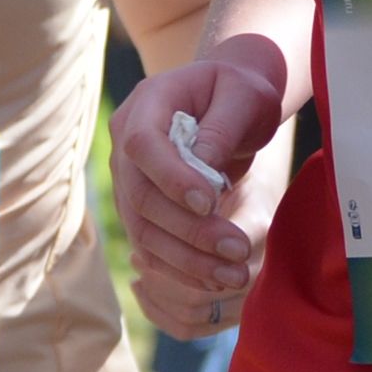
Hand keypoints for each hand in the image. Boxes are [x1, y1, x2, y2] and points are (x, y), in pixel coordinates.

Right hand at [113, 54, 292, 338]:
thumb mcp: (245, 97)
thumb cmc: (242, 91)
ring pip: (144, 230)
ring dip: (188, 260)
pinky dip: (183, 267)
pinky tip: (218, 279)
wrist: (233, 100)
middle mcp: (126, 143)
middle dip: (189, 230)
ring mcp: (128, 178)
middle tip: (237, 250)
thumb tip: (205, 176)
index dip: (171, 178)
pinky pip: (152, 246)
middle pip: (142, 196)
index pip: (143, 145)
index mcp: (147, 104)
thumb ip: (223, 130)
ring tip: (234, 276)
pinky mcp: (141, 208)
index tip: (211, 202)